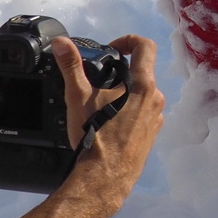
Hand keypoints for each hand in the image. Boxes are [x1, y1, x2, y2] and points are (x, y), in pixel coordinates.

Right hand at [50, 33, 154, 147]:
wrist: (105, 177)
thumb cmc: (95, 136)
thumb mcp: (78, 96)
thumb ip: (71, 66)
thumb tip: (61, 43)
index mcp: (143, 85)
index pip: (145, 46)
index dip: (128, 40)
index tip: (112, 49)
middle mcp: (156, 99)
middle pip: (141, 73)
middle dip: (120, 73)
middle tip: (99, 84)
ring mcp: (156, 118)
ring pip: (142, 95)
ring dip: (125, 94)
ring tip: (101, 107)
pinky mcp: (153, 134)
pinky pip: (143, 114)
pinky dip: (129, 113)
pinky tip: (111, 125)